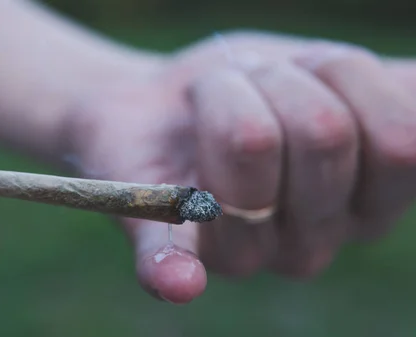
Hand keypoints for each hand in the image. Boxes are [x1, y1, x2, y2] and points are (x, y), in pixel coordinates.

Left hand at [66, 32, 415, 303]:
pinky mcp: (169, 243)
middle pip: (325, 133)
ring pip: (254, 142)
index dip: (346, 76)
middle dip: (279, 77)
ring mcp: (243, 251)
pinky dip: (176, 271)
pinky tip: (182, 282)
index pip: (399, 139)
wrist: (166, 98)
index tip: (306, 68)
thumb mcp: (331, 74)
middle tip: (247, 78)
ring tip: (214, 97)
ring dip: (227, 89)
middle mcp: (313, 244)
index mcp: (369, 206)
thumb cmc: (256, 85)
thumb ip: (393, 92)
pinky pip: (173, 262)